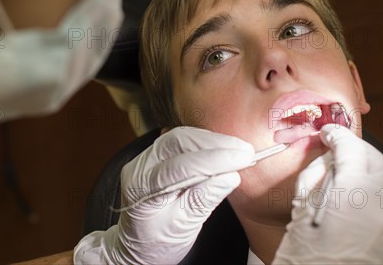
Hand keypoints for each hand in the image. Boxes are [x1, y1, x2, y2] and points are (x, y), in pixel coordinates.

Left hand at [74, 126, 254, 264]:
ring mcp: (145, 157)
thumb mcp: (181, 228)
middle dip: (215, 144)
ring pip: (181, 137)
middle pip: (179, 141)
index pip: (181, 165)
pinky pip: (181, 141)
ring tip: (239, 149)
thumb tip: (230, 177)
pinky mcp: (156, 155)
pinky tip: (223, 148)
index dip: (215, 159)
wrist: (137, 246)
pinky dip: (204, 142)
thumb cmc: (154, 242)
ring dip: (212, 140)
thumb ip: (203, 200)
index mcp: (140, 187)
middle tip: (245, 151)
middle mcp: (139, 166)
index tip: (242, 158)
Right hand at [273, 125, 382, 263]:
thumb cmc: (301, 258)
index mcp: (350, 199)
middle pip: (376, 163)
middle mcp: (377, 211)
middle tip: (336, 148)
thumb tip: (326, 160)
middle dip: (357, 150)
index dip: (339, 137)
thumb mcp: (300, 211)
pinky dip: (362, 201)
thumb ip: (315, 178)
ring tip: (335, 180)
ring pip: (379, 187)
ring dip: (360, 176)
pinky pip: (379, 210)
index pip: (352, 151)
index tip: (328, 133)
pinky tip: (343, 208)